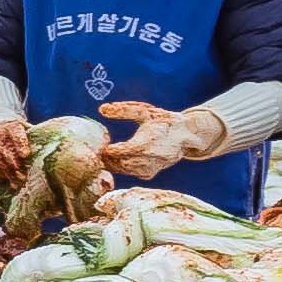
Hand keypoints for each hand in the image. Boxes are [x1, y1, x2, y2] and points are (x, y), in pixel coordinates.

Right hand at [0, 117, 35, 194]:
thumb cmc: (19, 131)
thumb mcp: (27, 128)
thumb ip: (36, 135)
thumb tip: (53, 144)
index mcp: (11, 127)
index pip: (15, 134)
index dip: (20, 144)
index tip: (25, 154)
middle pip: (5, 151)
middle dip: (15, 163)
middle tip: (24, 174)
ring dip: (9, 172)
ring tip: (20, 181)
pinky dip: (2, 176)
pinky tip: (12, 182)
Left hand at [105, 105, 227, 180]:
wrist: (185, 135)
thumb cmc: (162, 120)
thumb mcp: (144, 112)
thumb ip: (123, 110)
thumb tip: (101, 108)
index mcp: (149, 141)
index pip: (123, 150)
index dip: (109, 150)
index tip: (101, 144)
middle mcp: (151, 157)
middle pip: (120, 163)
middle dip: (107, 158)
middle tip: (96, 150)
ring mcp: (151, 167)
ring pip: (124, 170)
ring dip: (112, 164)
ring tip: (104, 154)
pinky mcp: (150, 173)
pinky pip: (130, 173)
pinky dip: (121, 168)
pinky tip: (115, 159)